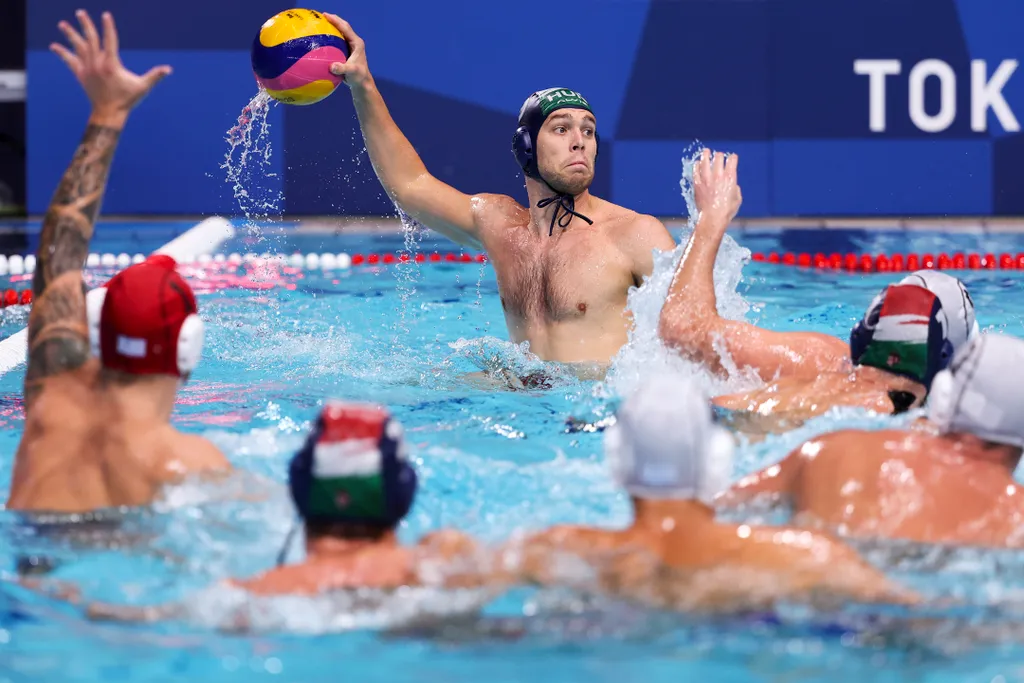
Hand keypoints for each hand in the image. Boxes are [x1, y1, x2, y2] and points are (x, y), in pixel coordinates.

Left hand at [50, 10, 171, 119]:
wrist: (109, 113)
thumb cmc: (127, 100)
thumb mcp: (142, 87)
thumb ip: (155, 76)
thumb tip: (169, 69)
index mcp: (111, 64)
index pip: (109, 40)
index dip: (108, 27)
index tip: (105, 15)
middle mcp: (97, 63)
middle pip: (90, 39)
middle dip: (85, 24)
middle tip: (80, 12)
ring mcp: (87, 68)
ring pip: (78, 47)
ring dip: (70, 35)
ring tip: (62, 24)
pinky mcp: (81, 75)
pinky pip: (70, 61)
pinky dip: (62, 53)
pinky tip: (54, 46)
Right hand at [324, 14, 371, 89]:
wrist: (361, 83)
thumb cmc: (358, 77)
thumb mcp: (351, 72)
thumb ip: (342, 69)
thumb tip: (332, 66)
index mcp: (357, 43)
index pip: (345, 28)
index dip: (336, 20)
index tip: (326, 15)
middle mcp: (354, 42)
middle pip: (343, 27)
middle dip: (333, 20)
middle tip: (322, 16)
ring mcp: (350, 47)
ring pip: (340, 33)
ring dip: (332, 27)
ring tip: (320, 23)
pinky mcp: (346, 51)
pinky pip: (337, 41)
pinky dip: (330, 37)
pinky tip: (321, 38)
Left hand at [693, 148, 741, 227]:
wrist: (713, 218)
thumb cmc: (726, 211)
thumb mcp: (737, 198)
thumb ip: (735, 189)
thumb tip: (733, 186)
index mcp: (730, 177)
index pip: (732, 160)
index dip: (733, 157)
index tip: (732, 158)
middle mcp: (718, 176)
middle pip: (718, 158)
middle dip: (719, 156)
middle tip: (719, 156)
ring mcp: (706, 179)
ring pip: (705, 161)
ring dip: (706, 155)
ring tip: (706, 151)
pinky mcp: (697, 184)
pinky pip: (696, 171)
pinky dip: (697, 166)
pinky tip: (697, 163)